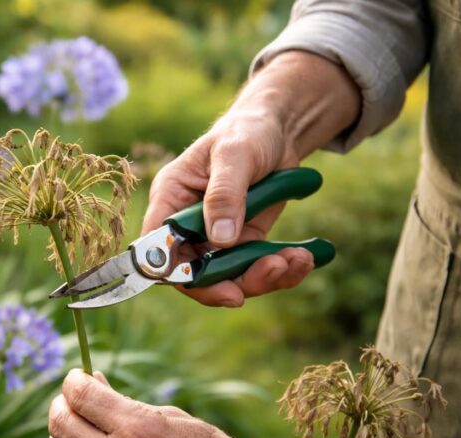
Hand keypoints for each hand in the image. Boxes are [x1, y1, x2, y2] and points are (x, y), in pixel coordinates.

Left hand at [47, 369, 272, 437]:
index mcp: (137, 428)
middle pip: (60, 423)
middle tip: (75, 398)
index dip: (73, 381)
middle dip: (63, 403)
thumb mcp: (174, 420)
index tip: (78, 377)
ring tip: (81, 425)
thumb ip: (127, 404)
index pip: (79, 395)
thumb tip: (94, 383)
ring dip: (63, 435)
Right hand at [141, 51, 360, 306]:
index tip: (210, 283)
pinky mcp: (243, 243)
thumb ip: (224, 195)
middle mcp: (187, 225)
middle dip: (230, 283)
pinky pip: (255, 270)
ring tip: (295, 261)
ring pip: (228, 279)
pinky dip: (281, 270)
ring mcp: (215, 238)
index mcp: (170, 199)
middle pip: (192, 273)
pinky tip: (303, 257)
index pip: (157, 246)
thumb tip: (220, 239)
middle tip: (267, 274)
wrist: (278, 132)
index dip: (175, 271)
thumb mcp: (235, 155)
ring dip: (262, 278)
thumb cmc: (247, 132)